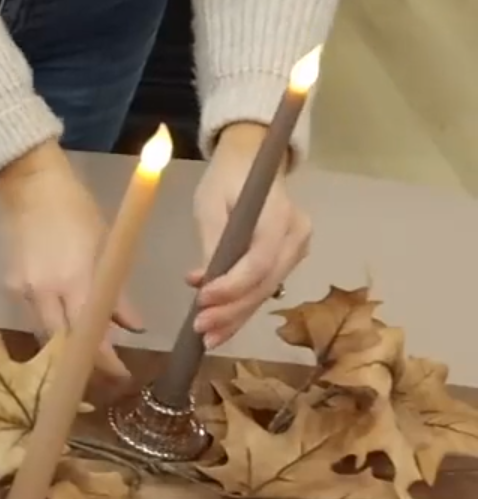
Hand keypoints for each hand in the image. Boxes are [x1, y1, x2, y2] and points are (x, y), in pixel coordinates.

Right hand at [0, 143, 143, 379]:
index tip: (121, 374)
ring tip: (91, 346)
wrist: (28, 186)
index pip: (89, 335)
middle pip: (62, 346)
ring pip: (47, 334)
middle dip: (84, 362)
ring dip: (68, 344)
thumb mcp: (107, 247)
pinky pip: (35, 316)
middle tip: (105, 370)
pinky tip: (66, 319)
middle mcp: (44, 292)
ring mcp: (24, 291)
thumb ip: (118, 292)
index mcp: (74, 280)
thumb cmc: (76, 210)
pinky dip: (54, 324)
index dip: (104, 360)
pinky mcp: (12, 286)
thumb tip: (135, 327)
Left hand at [190, 123, 311, 348]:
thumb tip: (204, 281)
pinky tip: (221, 327)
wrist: (251, 162)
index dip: (233, 285)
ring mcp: (298, 248)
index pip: (260, 260)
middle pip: (266, 282)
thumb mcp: (210, 202)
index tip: (202, 300)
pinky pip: (265, 287)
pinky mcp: (289, 259)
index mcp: (280, 215)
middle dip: (232, 310)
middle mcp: (297, 235)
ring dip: (236, 316)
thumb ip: (212, 240)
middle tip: (200, 330)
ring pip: (266, 290)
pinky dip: (242, 307)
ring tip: (207, 336)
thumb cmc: (227, 179)